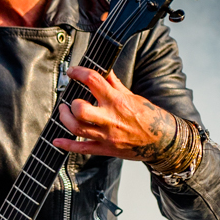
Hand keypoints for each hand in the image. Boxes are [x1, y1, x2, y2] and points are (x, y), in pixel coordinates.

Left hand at [52, 66, 179, 162]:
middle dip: (71, 103)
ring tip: (64, 112)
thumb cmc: (149, 116)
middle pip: (81, 110)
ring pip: (77, 128)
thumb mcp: (132, 95)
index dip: (79, 72)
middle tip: (70, 100)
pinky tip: (57, 141)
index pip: (93, 80)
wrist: (162, 140)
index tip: (73, 71)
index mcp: (117, 101)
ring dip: (65, 119)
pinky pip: (82, 149)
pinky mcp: (106, 149)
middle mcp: (110, 118)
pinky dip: (67, 145)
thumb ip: (114, 83)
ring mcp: (107, 136)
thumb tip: (103, 69)